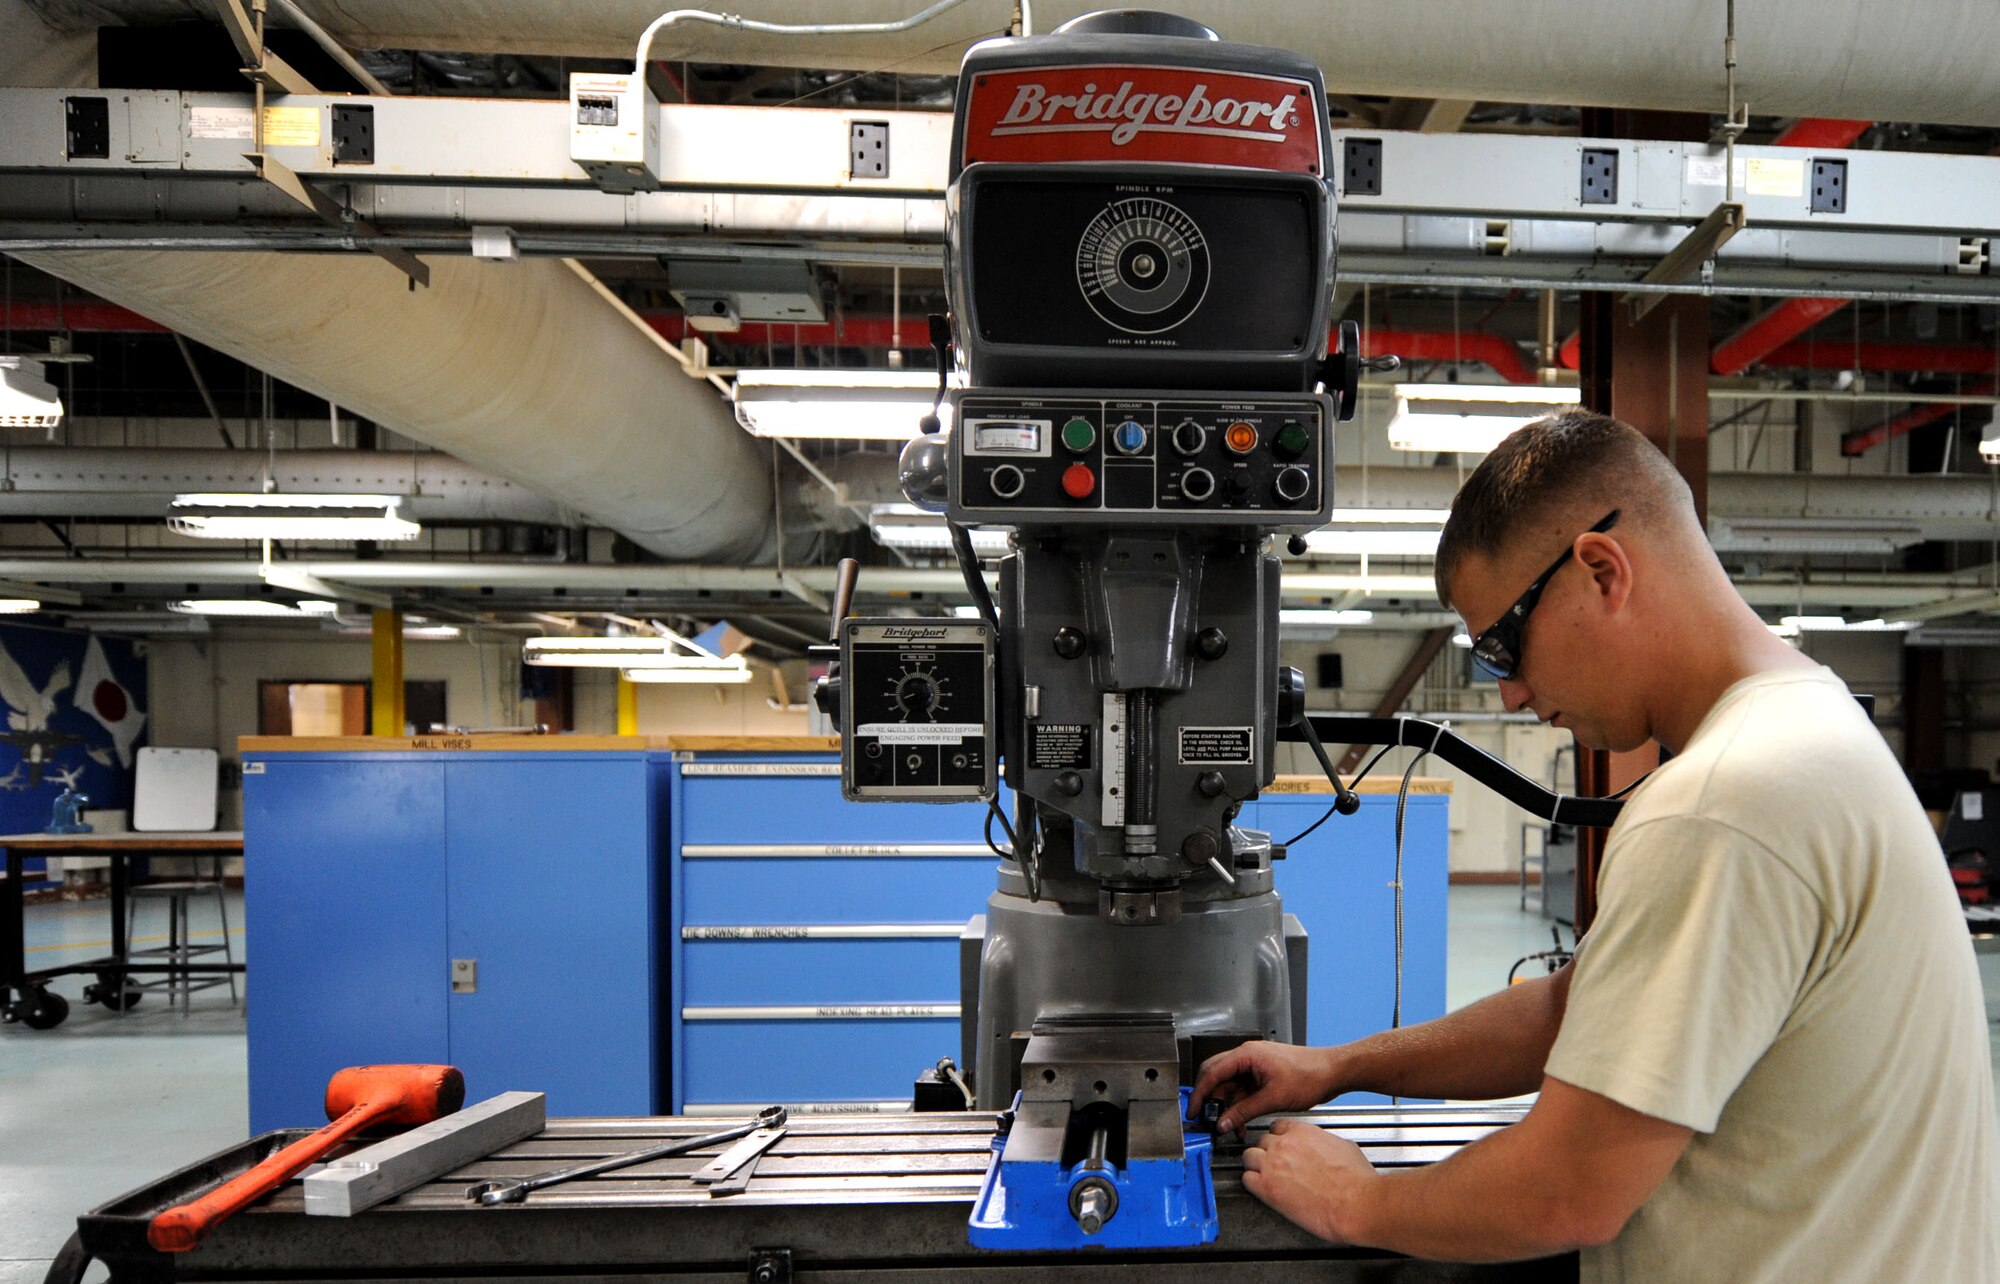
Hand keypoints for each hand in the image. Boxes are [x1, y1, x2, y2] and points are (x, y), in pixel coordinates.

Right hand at [1189, 1040, 1339, 1135]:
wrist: (1332, 1072)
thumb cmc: (1309, 1075)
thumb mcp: (1273, 1098)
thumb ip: (1244, 1111)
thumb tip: (1223, 1122)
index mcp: (1246, 1055)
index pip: (1212, 1073)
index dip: (1200, 1094)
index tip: (1194, 1111)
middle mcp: (1247, 1057)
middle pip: (1217, 1077)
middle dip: (1211, 1100)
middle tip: (1206, 1119)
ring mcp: (1255, 1066)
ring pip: (1230, 1087)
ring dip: (1228, 1107)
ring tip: (1229, 1128)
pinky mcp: (1262, 1076)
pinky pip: (1243, 1091)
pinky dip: (1240, 1107)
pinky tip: (1242, 1123)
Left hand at [1241, 1118, 1376, 1244]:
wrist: (1353, 1203)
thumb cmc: (1355, 1179)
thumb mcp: (1344, 1146)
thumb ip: (1326, 1142)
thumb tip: (1325, 1146)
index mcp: (1302, 1132)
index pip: (1278, 1127)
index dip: (1279, 1139)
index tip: (1282, 1147)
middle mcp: (1284, 1144)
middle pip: (1261, 1141)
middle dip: (1266, 1152)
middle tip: (1274, 1164)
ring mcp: (1273, 1165)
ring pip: (1249, 1157)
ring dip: (1255, 1165)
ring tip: (1264, 1175)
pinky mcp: (1267, 1188)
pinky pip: (1247, 1180)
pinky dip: (1252, 1184)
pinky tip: (1261, 1189)